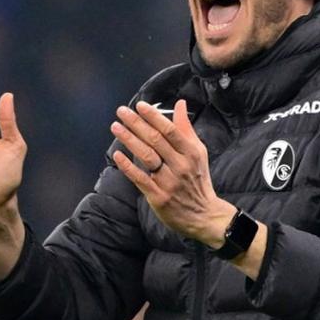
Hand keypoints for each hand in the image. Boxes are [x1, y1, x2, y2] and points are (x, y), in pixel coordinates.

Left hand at [110, 100, 234, 246]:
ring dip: (130, 140)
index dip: (154, 117)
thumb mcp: (198, 152)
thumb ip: (186, 129)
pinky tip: (117, 154)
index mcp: (191, 152)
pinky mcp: (158, 196)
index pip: (170, 130)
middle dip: (137, 123)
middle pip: (156, 140)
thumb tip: (180, 104)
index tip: (140, 105)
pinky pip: (140, 178)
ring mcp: (168, 182)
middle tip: (121, 111)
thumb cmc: (198, 180)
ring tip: (116, 127)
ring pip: (147, 156)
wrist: (203, 215)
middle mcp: (180, 165)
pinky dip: (128, 166)